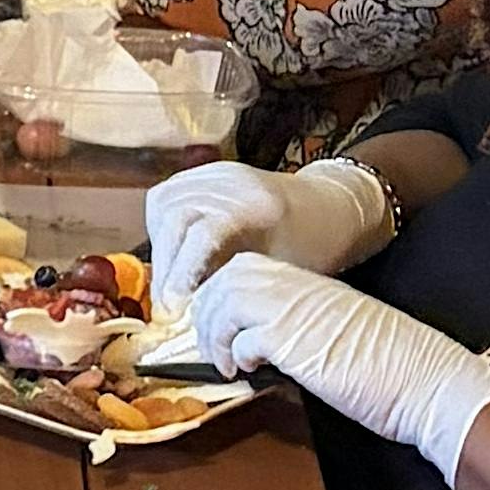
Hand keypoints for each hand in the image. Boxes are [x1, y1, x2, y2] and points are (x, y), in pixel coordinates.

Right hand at [146, 155, 395, 317]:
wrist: (329, 206)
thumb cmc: (313, 245)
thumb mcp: (282, 271)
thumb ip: (237, 287)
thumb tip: (196, 317)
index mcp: (258, 206)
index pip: (204, 234)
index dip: (183, 272)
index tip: (174, 308)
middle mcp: (232, 182)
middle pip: (175, 218)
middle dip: (165, 267)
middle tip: (167, 306)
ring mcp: (217, 173)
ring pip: (164, 207)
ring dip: (160, 249)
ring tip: (168, 283)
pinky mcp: (206, 173)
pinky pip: (167, 198)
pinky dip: (162, 229)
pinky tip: (171, 252)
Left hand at [191, 252, 489, 480]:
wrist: (431, 382)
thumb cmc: (398, 369)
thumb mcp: (345, 333)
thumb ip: (307, 329)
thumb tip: (272, 347)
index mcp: (315, 286)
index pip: (249, 268)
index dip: (223, 293)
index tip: (220, 324)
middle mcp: (301, 290)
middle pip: (228, 278)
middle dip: (208, 310)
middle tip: (211, 346)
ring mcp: (296, 311)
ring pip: (226, 300)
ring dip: (214, 332)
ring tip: (224, 362)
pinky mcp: (294, 342)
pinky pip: (243, 336)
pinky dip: (236, 353)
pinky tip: (247, 369)